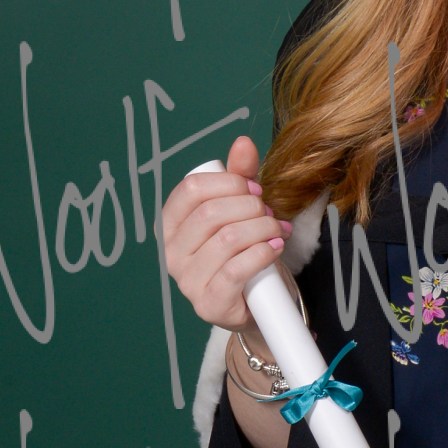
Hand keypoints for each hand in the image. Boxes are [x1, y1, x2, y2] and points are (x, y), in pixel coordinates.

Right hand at [161, 134, 292, 329]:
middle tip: (269, 213)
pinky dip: (263, 253)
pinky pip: (236, 270)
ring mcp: (187, 281)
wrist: (258, 301)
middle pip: (211, 214)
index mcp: (170, 225)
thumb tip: (243, 143)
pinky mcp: (209, 304)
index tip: (254, 189)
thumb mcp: (242, 209)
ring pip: (227, 240)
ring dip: (262, 229)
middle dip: (250, 207)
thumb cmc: (244, 250)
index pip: (191, 189)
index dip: (229, 183)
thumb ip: (240, 176)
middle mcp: (171, 253)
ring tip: (277, 231)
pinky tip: (275, 248)